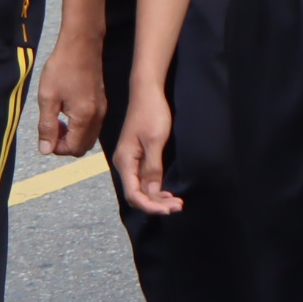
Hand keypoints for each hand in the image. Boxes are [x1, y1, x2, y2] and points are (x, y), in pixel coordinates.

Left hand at [34, 35, 105, 156]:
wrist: (81, 44)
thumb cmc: (62, 67)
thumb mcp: (47, 98)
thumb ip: (47, 126)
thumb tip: (46, 150)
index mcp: (84, 117)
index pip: (73, 148)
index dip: (57, 148)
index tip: (46, 135)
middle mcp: (98, 116)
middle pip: (83, 147)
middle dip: (66, 144)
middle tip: (51, 128)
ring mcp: (102, 109)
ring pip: (89, 136)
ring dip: (73, 135)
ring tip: (58, 119)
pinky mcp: (102, 102)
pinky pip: (92, 125)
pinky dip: (80, 126)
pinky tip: (67, 110)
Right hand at [115, 89, 179, 214]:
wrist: (147, 92)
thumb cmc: (152, 112)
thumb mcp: (155, 141)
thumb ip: (152, 168)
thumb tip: (152, 192)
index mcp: (125, 161)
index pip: (134, 194)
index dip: (150, 206)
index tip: (169, 209)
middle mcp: (124, 163)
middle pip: (137, 194)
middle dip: (156, 204)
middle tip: (178, 206)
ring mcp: (130, 160)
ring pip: (141, 188)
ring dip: (157, 198)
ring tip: (176, 202)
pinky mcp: (137, 156)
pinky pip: (143, 179)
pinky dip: (155, 188)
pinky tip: (167, 192)